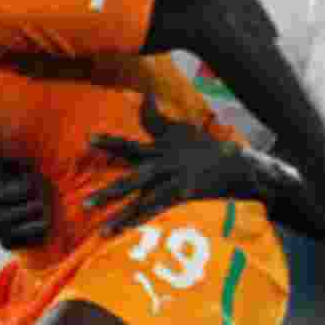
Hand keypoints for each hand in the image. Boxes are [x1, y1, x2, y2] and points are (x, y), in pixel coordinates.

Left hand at [85, 96, 298, 233]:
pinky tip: (134, 232)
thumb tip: (145, 93)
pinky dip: (147, 222)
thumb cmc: (208, 148)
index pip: (131, 146)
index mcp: (162, 150)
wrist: (241, 163)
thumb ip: (157, 118)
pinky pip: (163, 212)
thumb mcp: (182, 131)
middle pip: (132, 179)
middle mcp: (166, 164)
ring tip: (102, 231)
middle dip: (108, 193)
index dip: (110, 143)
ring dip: (123, 216)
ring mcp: (177, 180)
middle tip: (84, 204)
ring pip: (144, 201)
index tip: (88, 140)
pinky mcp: (188, 194)